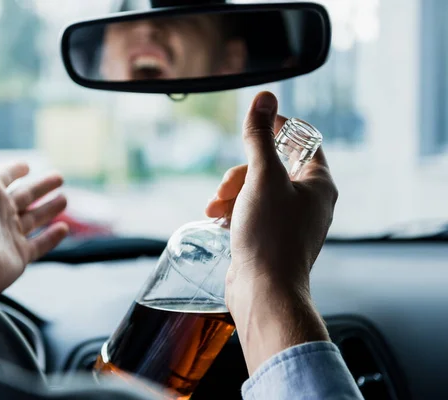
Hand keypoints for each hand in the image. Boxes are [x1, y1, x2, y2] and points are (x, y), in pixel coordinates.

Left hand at [0, 110, 67, 350]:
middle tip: (59, 177)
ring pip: (34, 219)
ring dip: (50, 209)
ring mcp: (8, 236)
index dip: (16, 169)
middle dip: (41, 186)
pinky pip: (39, 245)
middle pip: (25, 196)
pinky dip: (52, 237)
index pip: (5, 176)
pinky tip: (64, 229)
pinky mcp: (18, 257)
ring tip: (66, 199)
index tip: (27, 165)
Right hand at [205, 92, 337, 372]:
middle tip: (225, 187)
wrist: (263, 291)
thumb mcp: (261, 178)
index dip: (280, 127)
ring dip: (231, 193)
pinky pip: (251, 212)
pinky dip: (234, 211)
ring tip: (214, 209)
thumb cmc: (269, 235)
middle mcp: (308, 201)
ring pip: (257, 190)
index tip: (255, 122)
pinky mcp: (271, 237)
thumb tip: (264, 97)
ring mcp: (290, 221)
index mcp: (318, 183)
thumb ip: (260, 137)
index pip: (304, 140)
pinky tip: (220, 221)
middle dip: (242, 171)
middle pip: (273, 166)